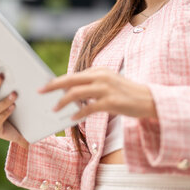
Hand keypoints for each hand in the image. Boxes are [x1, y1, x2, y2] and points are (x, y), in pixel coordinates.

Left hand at [39, 67, 156, 120]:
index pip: (73, 75)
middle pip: (70, 79)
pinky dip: (79, 113)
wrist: (149, 100)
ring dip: (63, 101)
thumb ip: (90, 85)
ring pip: (77, 92)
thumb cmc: (125, 94)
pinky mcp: (111, 102)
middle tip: (41, 91)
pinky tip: (73, 119)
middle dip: (53, 85)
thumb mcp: (107, 83)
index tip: (45, 85)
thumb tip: (70, 93)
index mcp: (99, 70)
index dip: (58, 81)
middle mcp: (101, 76)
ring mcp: (106, 88)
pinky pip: (89, 107)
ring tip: (55, 109)